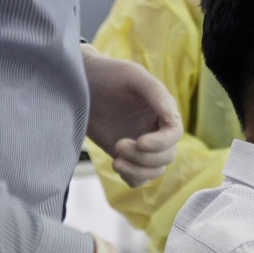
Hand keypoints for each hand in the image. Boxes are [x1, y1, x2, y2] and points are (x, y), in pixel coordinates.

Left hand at [82, 44, 182, 186]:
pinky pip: (139, 178)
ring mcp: (141, 145)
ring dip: (138, 170)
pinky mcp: (126, 156)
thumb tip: (172, 117)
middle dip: (144, 157)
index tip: (139, 142)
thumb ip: (156, 93)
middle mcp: (156, 130)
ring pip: (155, 171)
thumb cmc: (107, 74)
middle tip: (118, 145)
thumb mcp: (133, 75)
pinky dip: (132, 178)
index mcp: (163, 112)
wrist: (79, 83)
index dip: (161, 143)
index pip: (174, 135)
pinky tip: (116, 164)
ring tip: (116, 161)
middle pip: (167, 157)